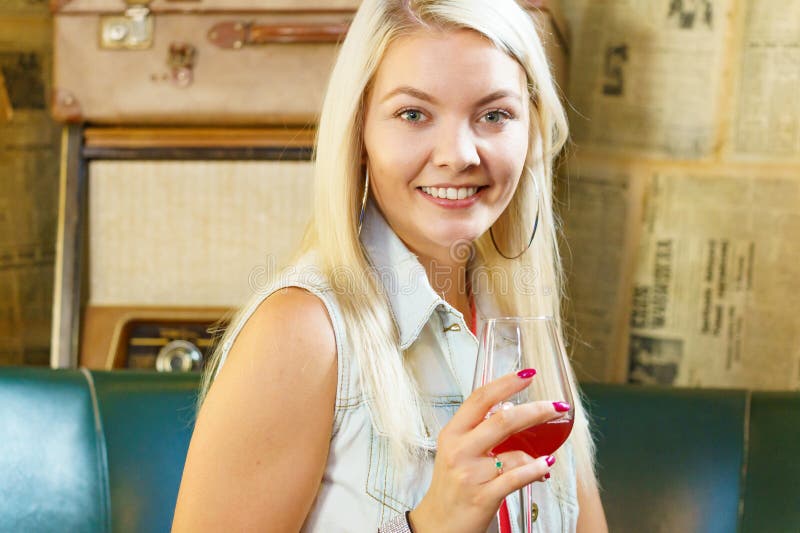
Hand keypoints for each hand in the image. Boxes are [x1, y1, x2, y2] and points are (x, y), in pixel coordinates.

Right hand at [408, 370, 565, 532]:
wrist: (438, 525)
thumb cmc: (451, 486)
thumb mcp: (457, 451)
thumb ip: (478, 430)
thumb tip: (511, 409)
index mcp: (453, 433)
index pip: (480, 399)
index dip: (506, 383)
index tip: (527, 374)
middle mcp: (459, 450)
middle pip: (502, 419)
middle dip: (536, 410)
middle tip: (557, 406)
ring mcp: (470, 473)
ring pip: (513, 451)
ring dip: (538, 452)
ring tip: (547, 456)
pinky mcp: (482, 496)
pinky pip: (517, 478)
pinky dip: (536, 470)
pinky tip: (545, 466)